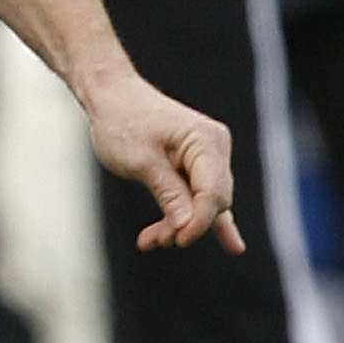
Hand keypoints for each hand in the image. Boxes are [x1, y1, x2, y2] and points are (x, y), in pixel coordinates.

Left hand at [80, 64, 243, 255]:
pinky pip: (203, 197)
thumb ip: (168, 194)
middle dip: (185, 225)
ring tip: (150, 241)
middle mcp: (214, 148)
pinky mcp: (195, 166)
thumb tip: (188, 226)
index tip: (176, 240)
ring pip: (203, 203)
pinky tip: (233, 245)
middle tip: (152, 241)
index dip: (197, 222)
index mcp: (205, 140)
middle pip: (211, 201)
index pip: (212, 193)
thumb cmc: (122, 122)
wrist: (111, 97)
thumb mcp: (140, 161)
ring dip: (179, 223)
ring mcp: (207, 157)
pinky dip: (199, 218)